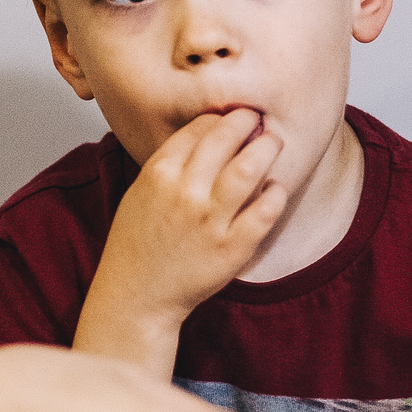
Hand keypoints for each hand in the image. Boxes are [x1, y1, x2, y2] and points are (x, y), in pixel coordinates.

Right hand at [76, 110, 284, 372]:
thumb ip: (172, 161)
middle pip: (226, 137)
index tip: (233, 116)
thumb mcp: (142, 191)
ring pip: (250, 168)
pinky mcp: (232, 248)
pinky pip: (266, 210)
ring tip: (273, 143)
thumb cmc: (138, 242)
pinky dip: (275, 193)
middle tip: (259, 118)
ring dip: (267, 148)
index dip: (220, 117)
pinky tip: (275, 188)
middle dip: (248, 120)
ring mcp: (209, 221)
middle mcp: (184, 192)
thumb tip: (210, 129)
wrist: (136, 295)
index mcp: (158, 173)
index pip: (199, 127)